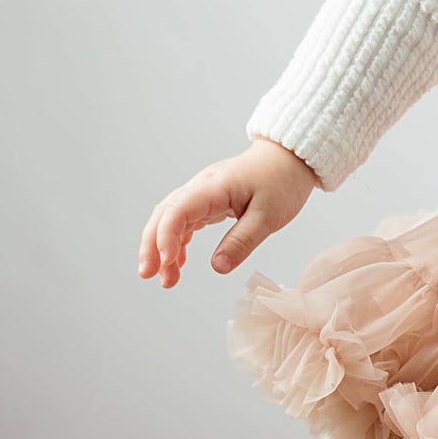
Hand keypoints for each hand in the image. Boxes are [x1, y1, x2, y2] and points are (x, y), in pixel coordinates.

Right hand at [138, 138, 319, 289]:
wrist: (290, 159)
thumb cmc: (282, 181)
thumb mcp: (268, 216)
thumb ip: (242, 241)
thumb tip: (217, 267)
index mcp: (213, 187)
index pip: (177, 211)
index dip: (165, 238)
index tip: (167, 263)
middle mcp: (201, 188)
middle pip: (164, 215)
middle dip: (151, 246)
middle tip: (148, 275)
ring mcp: (202, 194)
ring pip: (170, 220)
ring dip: (161, 248)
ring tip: (165, 279)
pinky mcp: (208, 201)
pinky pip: (184, 221)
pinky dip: (177, 242)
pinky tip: (177, 263)